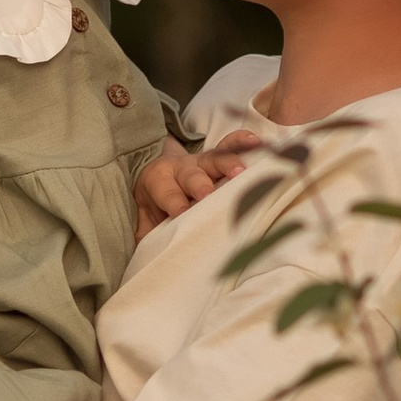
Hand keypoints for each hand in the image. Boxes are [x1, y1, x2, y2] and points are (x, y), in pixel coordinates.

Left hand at [134, 140, 249, 234]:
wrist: (156, 171)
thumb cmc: (155, 202)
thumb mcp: (144, 217)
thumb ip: (146, 234)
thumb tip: (150, 259)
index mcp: (160, 181)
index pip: (169, 195)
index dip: (177, 205)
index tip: (184, 215)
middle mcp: (182, 169)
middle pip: (191, 176)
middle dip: (200, 186)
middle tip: (207, 195)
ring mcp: (201, 161)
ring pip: (214, 159)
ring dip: (228, 164)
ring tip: (241, 171)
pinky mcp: (217, 157)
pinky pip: (229, 145)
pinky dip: (241, 142)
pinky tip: (255, 141)